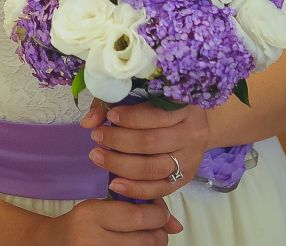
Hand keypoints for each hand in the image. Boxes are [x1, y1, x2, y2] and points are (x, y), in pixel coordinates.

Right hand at [30, 197, 181, 244]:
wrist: (54, 244)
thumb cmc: (81, 223)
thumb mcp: (101, 207)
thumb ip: (136, 209)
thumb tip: (176, 225)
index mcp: (91, 215)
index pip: (139, 216)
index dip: (158, 215)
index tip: (159, 214)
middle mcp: (92, 239)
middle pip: (147, 239)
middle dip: (158, 233)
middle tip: (153, 229)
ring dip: (152, 244)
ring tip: (142, 238)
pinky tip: (134, 245)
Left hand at [82, 100, 210, 201]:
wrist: (197, 126)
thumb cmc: (163, 107)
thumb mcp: (143, 96)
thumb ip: (114, 103)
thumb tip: (88, 122)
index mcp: (185, 108)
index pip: (156, 114)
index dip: (130, 117)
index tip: (109, 116)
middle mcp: (191, 135)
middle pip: (152, 143)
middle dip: (119, 141)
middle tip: (96, 137)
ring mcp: (188, 161)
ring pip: (154, 168)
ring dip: (121, 165)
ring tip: (98, 156)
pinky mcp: (184, 180)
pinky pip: (158, 190)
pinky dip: (134, 188)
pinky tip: (114, 183)